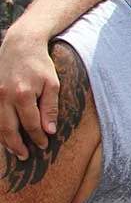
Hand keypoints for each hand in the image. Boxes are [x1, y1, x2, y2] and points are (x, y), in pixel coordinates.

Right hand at [0, 28, 59, 158]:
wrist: (20, 45)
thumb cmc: (40, 65)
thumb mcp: (52, 84)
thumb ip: (50, 108)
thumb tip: (49, 131)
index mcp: (23, 94)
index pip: (30, 124)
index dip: (37, 138)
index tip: (43, 146)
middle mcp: (5, 96)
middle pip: (9, 128)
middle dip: (17, 145)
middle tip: (26, 157)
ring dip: (4, 140)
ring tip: (14, 151)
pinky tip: (3, 136)